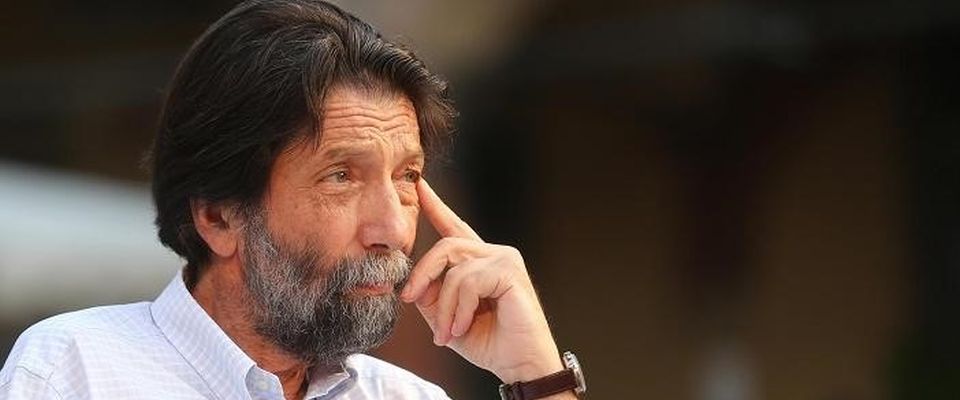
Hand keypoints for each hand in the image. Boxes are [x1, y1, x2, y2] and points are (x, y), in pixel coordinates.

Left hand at [400, 179, 563, 383]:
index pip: (454, 228)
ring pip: (453, 268)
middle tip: (410, 300)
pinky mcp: (510, 271)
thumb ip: (431, 297)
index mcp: (479, 262)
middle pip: (444, 247)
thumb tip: (416, 285)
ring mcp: (504, 259)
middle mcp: (493, 254)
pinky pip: (468, 282)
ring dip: (444, 306)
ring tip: (446, 333)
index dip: (436, 206)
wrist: (519, 365)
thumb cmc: (490, 343)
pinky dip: (459, 309)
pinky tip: (463, 327)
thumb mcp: (448, 320)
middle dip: (422, 275)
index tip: (420, 185)